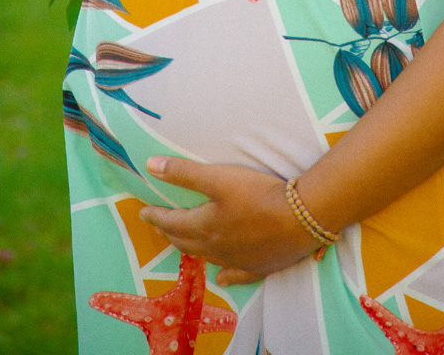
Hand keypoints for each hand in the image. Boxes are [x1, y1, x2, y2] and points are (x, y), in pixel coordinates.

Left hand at [139, 156, 319, 285]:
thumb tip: (150, 166)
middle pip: (185, 241)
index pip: (172, 222)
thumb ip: (184, 173)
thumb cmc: (258, 194)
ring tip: (182, 244)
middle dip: (169, 232)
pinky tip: (222, 277)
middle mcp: (216, 248)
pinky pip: (235, 274)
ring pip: (206, 256)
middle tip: (158, 226)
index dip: (156, 216)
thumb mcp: (219, 178)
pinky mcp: (258, 266)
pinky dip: (226, 275)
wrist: (300, 218)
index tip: (143, 212)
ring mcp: (237, 260)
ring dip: (191, 249)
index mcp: (204, 226)